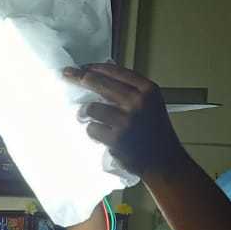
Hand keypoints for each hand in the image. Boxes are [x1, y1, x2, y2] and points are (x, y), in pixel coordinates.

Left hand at [62, 64, 188, 178]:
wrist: (163, 162)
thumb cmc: (154, 132)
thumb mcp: (150, 104)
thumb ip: (130, 90)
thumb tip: (101, 72)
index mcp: (148, 90)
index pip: (117, 72)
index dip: (96, 68)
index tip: (82, 67)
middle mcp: (138, 102)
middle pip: (99, 83)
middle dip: (79, 78)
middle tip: (66, 75)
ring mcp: (127, 120)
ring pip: (91, 108)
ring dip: (84, 113)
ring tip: (86, 118)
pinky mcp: (116, 138)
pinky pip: (91, 128)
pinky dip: (92, 132)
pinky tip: (100, 136)